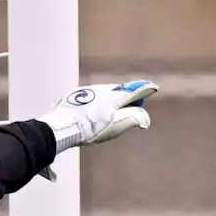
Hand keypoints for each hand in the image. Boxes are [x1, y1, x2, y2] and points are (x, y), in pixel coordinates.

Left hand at [39, 79, 157, 156]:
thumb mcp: (117, 125)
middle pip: (119, 92)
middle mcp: (102, 90)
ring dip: (111, 98)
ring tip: (113, 108)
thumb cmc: (92, 127)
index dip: (143, 90)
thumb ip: (133, 118)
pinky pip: (92, 96)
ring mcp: (87, 92)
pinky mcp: (75, 97)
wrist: (63, 126)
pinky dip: (97, 101)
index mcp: (114, 97)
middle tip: (133, 103)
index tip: (152, 88)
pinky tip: (94, 110)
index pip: (133, 91)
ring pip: (104, 93)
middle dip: (127, 96)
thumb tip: (145, 118)